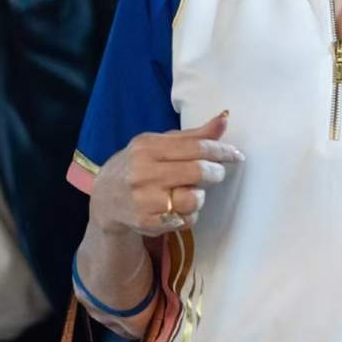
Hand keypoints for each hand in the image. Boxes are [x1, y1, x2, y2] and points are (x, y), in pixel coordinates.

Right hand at [90, 111, 244, 236]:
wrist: (105, 197)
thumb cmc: (140, 163)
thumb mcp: (160, 143)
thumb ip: (194, 135)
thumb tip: (224, 119)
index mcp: (148, 147)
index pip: (195, 147)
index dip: (221, 151)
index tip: (237, 155)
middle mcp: (144, 172)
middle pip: (197, 172)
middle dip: (216, 173)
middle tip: (218, 173)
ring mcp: (144, 199)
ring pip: (193, 199)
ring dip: (200, 196)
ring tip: (191, 191)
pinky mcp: (147, 223)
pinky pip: (185, 220)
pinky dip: (189, 214)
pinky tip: (178, 206)